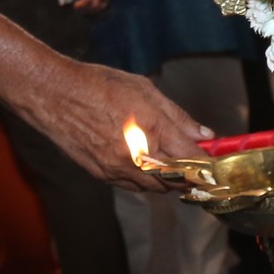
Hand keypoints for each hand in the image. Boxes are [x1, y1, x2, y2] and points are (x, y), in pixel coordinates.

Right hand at [18, 60, 211, 190]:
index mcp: (152, 131)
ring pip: (156, 188)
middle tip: (199, 164)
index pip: (193, 161)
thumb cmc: (99, 85)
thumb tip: (204, 135)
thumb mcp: (144, 90)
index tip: (220, 166)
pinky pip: (134, 186)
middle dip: (192, 175)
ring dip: (170, 180)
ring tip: (174, 162)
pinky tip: (147, 163)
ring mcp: (118, 170)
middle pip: (178, 182)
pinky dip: (147, 179)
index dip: (211, 166)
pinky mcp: (103, 176)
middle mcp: (137, 158)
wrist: (54, 95)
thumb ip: (177, 116)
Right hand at [64, 0, 114, 13]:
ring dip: (86, 9)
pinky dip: (81, 5)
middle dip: (93, 9)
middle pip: (102, 2)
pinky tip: (76, 5)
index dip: (99, 4)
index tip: (90, 6)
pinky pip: (86, 0)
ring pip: (94, 3)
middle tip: (83, 10)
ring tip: (79, 8)